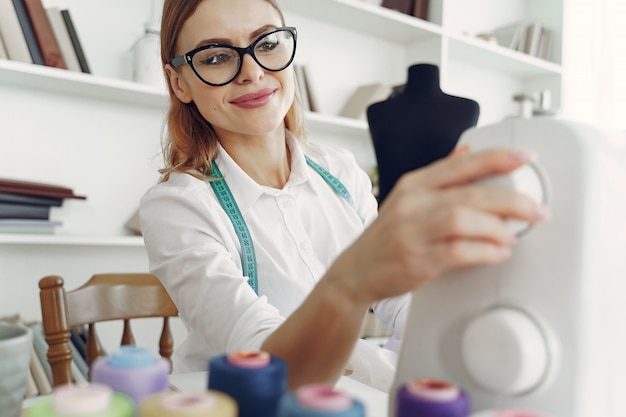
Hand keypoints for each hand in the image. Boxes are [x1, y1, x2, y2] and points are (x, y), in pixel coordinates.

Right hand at [333, 148, 548, 303]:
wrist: (355, 271)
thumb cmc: (385, 237)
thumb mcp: (406, 198)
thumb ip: (438, 176)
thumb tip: (466, 153)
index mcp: (413, 185)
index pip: (461, 164)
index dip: (497, 159)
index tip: (526, 158)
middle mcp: (412, 204)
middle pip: (469, 193)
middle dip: (511, 200)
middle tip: (536, 209)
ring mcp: (412, 232)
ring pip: (463, 219)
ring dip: (497, 227)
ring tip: (513, 235)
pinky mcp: (417, 260)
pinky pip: (458, 252)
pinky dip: (485, 252)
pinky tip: (497, 253)